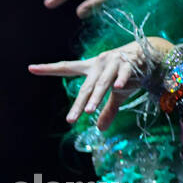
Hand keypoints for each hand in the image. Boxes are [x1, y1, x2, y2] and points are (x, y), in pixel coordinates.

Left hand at [29, 37, 173, 128]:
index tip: (31, 68)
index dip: (49, 69)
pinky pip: (124, 74)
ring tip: (88, 110)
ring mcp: (114, 63)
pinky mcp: (131, 63)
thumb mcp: (116, 93)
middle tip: (71, 120)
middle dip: (79, 104)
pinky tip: (117, 88)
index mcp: (91, 68)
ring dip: (96, 97)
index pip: (66, 68)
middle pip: (86, 87)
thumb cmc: (127, 74)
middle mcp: (99, 64)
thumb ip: (107, 110)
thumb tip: (100, 129)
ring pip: (102, 83)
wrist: (152, 53)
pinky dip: (121, 80)